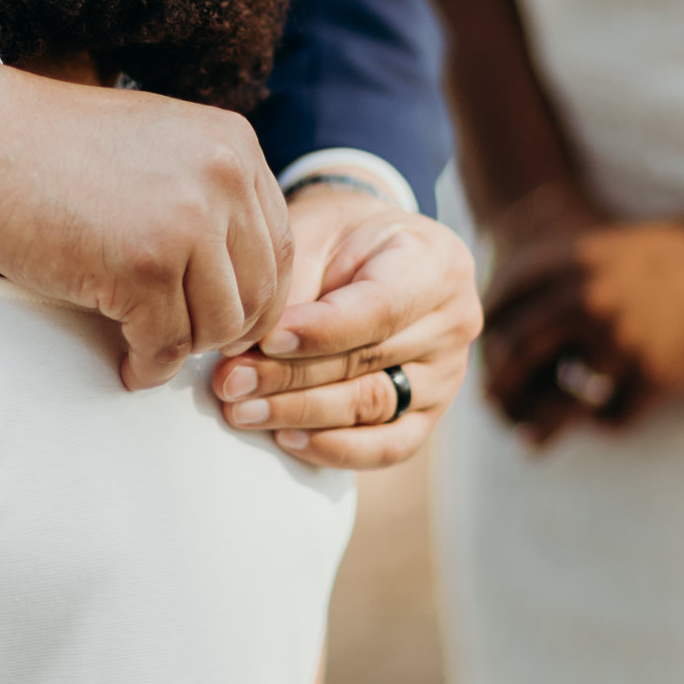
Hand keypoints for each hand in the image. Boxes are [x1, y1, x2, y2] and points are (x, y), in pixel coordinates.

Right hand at [0, 8, 289, 389]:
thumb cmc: (50, 148)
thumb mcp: (156, 147)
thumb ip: (205, 193)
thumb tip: (233, 277)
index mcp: (233, 146)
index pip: (279, 248)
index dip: (251, 298)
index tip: (216, 323)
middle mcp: (224, 179)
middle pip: (258, 294)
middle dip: (220, 333)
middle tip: (179, 345)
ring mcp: (187, 222)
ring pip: (217, 326)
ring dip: (182, 350)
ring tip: (147, 351)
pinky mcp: (143, 267)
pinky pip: (165, 344)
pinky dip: (147, 366)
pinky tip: (126, 366)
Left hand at [212, 186, 481, 469]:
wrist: (372, 255)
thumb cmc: (339, 238)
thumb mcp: (314, 234)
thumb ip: (290, 289)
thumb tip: (242, 349)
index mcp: (435, 263)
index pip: (380, 309)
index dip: (320, 331)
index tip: (265, 340)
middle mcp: (453, 322)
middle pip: (369, 362)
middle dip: (289, 377)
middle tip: (230, 382)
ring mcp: (446, 374)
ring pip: (373, 406)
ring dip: (300, 414)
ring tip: (241, 411)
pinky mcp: (428, 413)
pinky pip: (388, 446)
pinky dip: (335, 449)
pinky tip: (285, 438)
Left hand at [487, 209, 683, 436]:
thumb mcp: (619, 248)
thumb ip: (575, 274)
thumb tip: (534, 314)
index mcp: (575, 261)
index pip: (505, 300)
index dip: (491, 329)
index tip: (488, 352)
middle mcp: (588, 300)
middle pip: (518, 352)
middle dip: (499, 384)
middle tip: (493, 405)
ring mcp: (623, 340)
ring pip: (560, 400)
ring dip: (540, 427)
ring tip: (528, 442)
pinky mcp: (659, 375)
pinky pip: (613, 416)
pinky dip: (605, 425)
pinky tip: (603, 426)